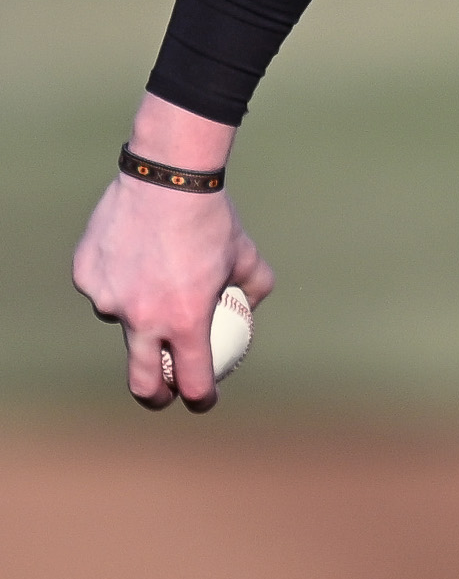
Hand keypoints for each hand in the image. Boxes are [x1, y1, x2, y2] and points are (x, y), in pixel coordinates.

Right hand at [74, 150, 270, 411]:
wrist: (167, 179)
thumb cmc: (214, 220)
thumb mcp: (248, 258)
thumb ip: (253, 290)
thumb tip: (247, 309)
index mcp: (185, 322)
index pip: (192, 380)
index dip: (200, 398)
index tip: (203, 398)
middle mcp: (142, 318)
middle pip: (141, 380)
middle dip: (155, 395)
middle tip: (164, 390)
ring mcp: (108, 298)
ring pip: (120, 321)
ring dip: (136, 315)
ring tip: (152, 283)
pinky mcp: (85, 276)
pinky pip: (103, 288)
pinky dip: (117, 281)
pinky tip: (132, 258)